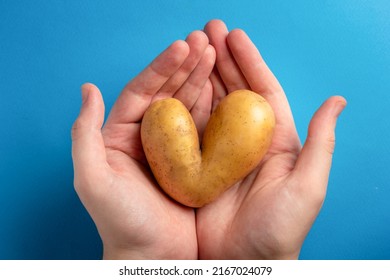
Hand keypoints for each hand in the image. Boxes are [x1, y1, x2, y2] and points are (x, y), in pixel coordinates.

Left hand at [71, 31, 214, 258]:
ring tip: (216, 55)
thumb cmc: (121, 222)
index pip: (142, 91)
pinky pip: (204, 128)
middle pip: (167, 92)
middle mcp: (145, 137)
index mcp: (120, 136)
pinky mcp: (193, 160)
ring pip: (187, 105)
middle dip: (185, 66)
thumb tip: (88, 89)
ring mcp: (171, 148)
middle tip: (205, 41)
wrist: (152, 256)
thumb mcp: (93, 179)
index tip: (183, 47)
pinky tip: (224, 88)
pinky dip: (214, 107)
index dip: (161, 67)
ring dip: (201, 79)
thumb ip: (84, 134)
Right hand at [196, 20, 346, 258]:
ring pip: (211, 104)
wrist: (244, 263)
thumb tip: (336, 100)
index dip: (250, 62)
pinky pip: (190, 130)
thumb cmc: (280, 230)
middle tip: (206, 31)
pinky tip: (177, 86)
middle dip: (221, 59)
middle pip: (234, 90)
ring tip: (190, 49)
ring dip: (201, 76)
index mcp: (275, 141)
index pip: (262, 91)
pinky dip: (184, 106)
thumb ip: (321, 143)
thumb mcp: (308, 186)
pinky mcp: (198, 165)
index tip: (234, 36)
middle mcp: (247, 141)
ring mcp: (220, 151)